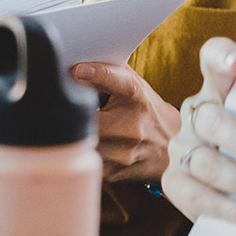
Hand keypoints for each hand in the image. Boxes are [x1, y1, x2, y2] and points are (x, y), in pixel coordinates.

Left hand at [72, 57, 180, 185]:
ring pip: (80, 139)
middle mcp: (133, 126)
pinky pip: (83, 159)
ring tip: (80, 127)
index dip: (99, 73)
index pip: (119, 81)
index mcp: (137, 98)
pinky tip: (90, 145)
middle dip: (72, 113)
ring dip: (73, 133)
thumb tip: (72, 63)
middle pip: (85, 116)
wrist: (170, 148)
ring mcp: (123, 152)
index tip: (77, 69)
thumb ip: (108, 73)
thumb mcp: (134, 87)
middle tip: (65, 108)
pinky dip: (81, 150)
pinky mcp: (113, 172)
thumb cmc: (144, 110)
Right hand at [161, 37, 235, 223]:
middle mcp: (197, 114)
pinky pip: (194, 194)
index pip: (212, 60)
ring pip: (205, 161)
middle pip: (211, 119)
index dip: (221, 57)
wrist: (230, 182)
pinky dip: (220, 206)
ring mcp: (183, 147)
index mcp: (220, 89)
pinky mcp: (175, 180)